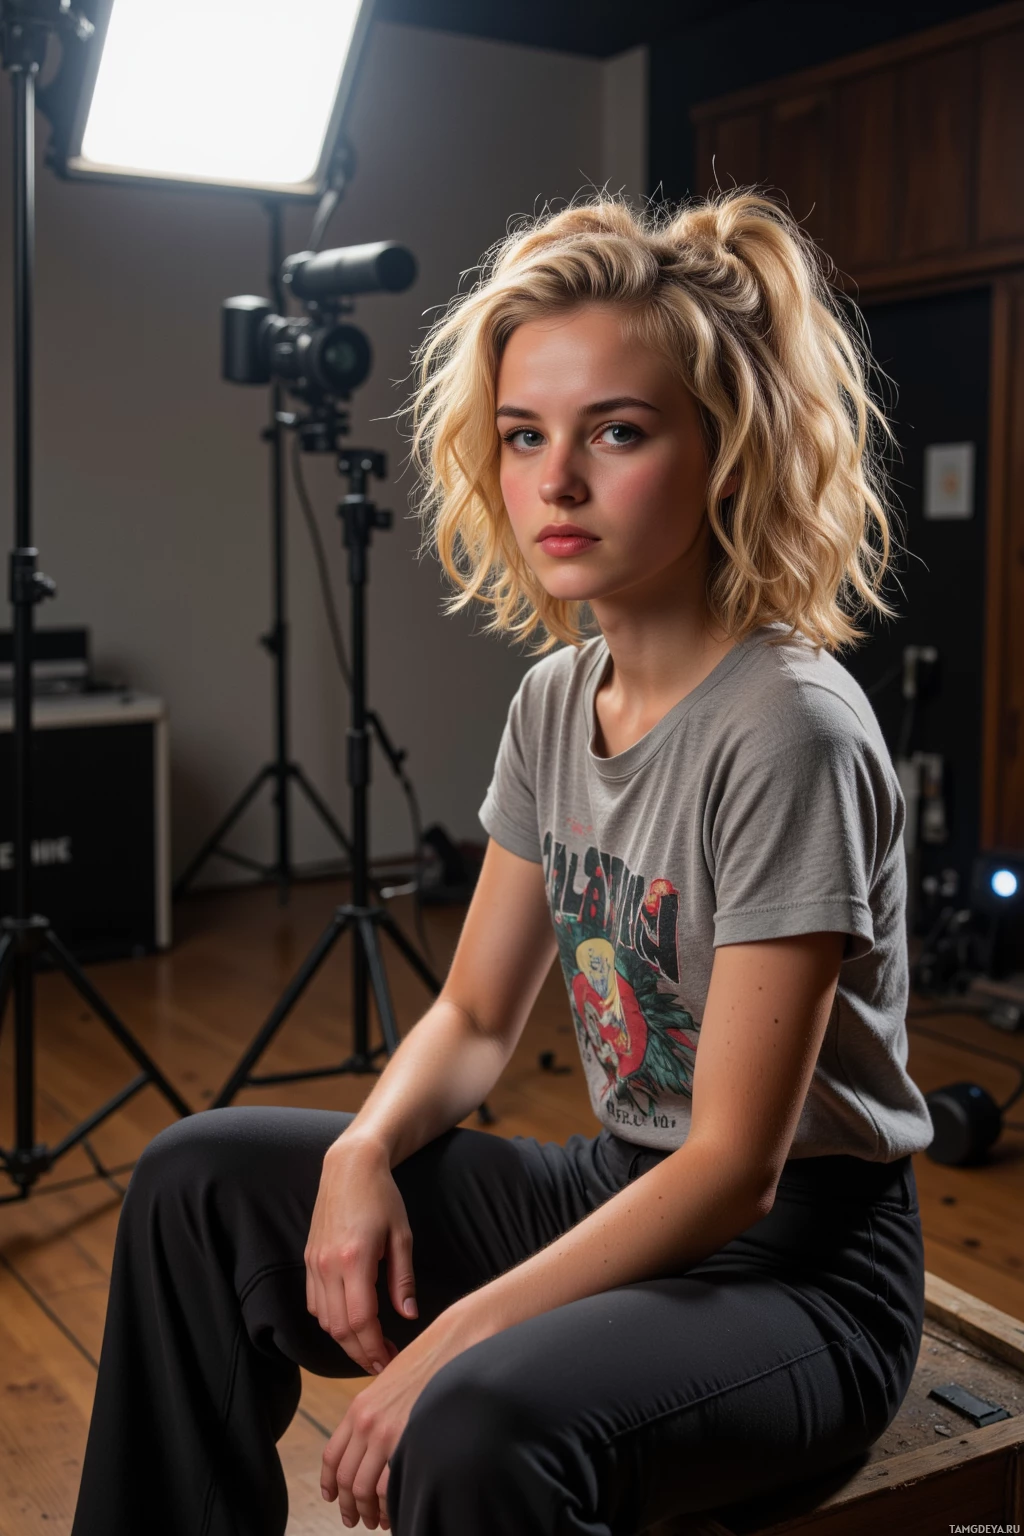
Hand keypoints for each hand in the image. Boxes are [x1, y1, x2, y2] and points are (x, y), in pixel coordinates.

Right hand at [304, 1133, 417, 1375]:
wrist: (350, 1167)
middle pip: (339, 1328)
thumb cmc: (382, 1196)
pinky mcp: (309, 1259)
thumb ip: (402, 1279)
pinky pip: (314, 1303)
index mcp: (354, 1259)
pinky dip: (330, 1320)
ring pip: (324, 1320)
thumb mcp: (401, 1235)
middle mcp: (328, 1265)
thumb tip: (409, 1316)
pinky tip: (349, 1321)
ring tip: (369, 1347)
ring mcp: (315, 1263)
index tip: (390, 1360)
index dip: (374, 1348)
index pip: (360, 1321)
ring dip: (345, 1340)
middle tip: (382, 1363)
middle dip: (360, 1353)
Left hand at [321, 1302, 482, 1529]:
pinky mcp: (409, 1440)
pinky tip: (396, 1509)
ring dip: (368, 1510)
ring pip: (364, 1488)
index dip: (330, 1483)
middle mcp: (367, 1422)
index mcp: (359, 1407)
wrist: (454, 1344)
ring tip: (376, 1520)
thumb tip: (371, 1446)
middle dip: (349, 1505)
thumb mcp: (390, 1383)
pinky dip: (390, 1505)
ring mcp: (387, 1433)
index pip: (332, 1455)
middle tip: (355, 1518)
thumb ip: (375, 1413)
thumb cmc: (428, 1361)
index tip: (333, 1497)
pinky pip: (389, 1487)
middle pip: (346, 1478)